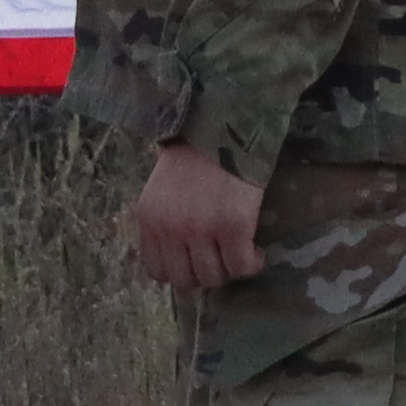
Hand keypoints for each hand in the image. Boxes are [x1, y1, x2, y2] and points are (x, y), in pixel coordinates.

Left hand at [125, 141, 262, 293]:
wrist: (224, 125)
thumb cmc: (196, 154)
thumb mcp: (162, 189)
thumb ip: (164, 222)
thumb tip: (180, 258)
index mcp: (149, 218)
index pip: (157, 271)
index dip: (181, 271)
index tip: (198, 261)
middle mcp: (170, 228)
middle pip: (186, 280)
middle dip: (206, 274)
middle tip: (222, 258)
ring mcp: (201, 229)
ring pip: (214, 277)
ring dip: (229, 270)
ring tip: (240, 253)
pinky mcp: (233, 226)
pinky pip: (241, 266)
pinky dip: (252, 264)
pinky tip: (256, 252)